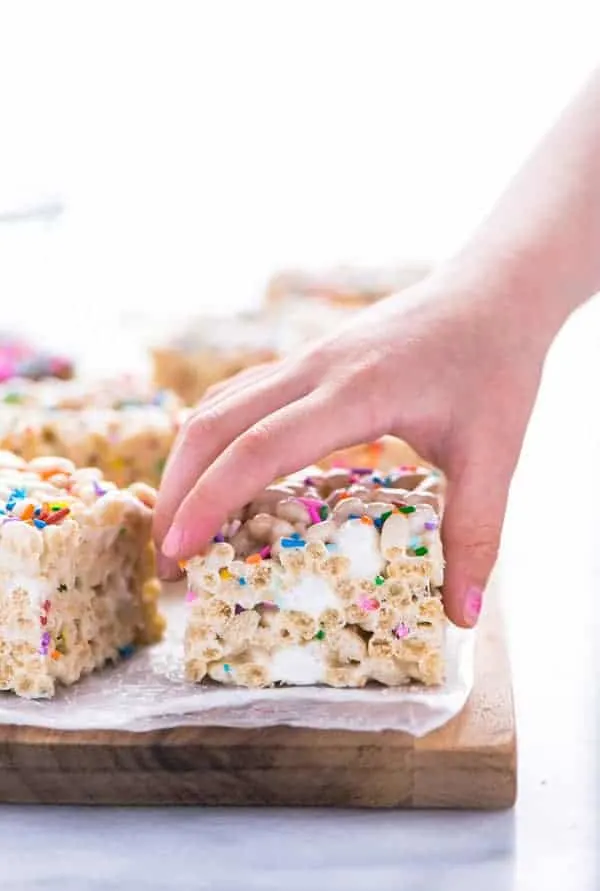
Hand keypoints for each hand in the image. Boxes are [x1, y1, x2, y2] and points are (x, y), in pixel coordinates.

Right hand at [154, 271, 548, 626]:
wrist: (491, 292)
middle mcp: (315, 369)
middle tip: (167, 561)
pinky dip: (212, 440)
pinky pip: (238, 396)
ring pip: (216, 406)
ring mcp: (304, 360)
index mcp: (357, 391)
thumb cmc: (494, 365)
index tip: (180, 555)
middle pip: (214, 423)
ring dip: (186, 465)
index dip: (211, 501)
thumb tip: (459, 616)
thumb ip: (475, 531)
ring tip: (180, 527)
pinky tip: (217, 474)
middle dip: (177, 493)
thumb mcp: (495, 452)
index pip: (260, 448)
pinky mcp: (305, 362)